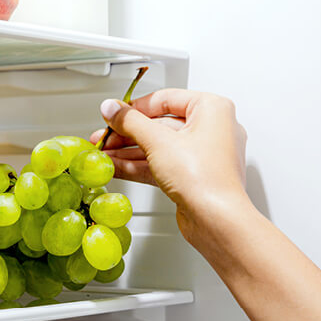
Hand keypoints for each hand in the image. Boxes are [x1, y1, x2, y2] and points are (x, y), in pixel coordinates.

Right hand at [90, 89, 248, 243]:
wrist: (217, 221)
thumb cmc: (204, 179)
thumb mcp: (158, 142)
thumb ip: (130, 122)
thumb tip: (112, 108)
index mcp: (212, 109)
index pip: (166, 99)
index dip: (135, 107)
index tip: (114, 113)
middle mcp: (212, 130)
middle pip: (160, 125)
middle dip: (128, 133)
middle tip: (104, 136)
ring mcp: (203, 156)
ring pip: (159, 147)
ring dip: (129, 151)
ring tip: (103, 153)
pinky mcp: (194, 177)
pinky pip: (163, 165)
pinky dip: (139, 165)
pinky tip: (116, 167)